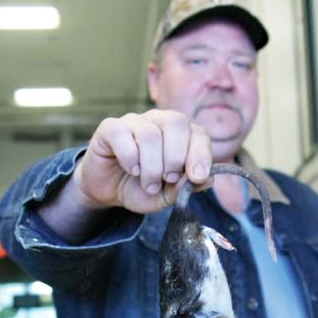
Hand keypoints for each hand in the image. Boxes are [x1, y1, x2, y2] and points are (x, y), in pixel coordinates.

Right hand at [73, 109, 212, 213]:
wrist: (109, 192)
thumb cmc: (141, 189)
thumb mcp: (166, 196)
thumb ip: (185, 187)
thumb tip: (208, 179)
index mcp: (179, 135)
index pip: (198, 133)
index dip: (200, 154)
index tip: (196, 177)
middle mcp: (159, 122)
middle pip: (176, 123)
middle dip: (175, 158)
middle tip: (168, 179)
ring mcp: (134, 121)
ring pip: (150, 134)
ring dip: (151, 166)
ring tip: (148, 184)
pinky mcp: (110, 127)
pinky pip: (123, 134)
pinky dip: (130, 157)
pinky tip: (131, 170)